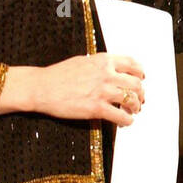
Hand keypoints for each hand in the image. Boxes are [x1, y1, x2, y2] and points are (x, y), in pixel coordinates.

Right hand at [0, 54, 145, 126]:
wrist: (41, 87)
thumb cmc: (58, 75)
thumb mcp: (83, 61)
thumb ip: (100, 65)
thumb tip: (112, 70)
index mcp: (103, 61)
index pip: (132, 64)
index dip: (140, 73)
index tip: (141, 79)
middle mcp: (106, 74)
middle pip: (136, 84)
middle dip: (140, 94)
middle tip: (139, 100)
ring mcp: (102, 91)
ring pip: (132, 100)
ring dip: (135, 107)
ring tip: (132, 111)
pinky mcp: (96, 108)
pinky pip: (121, 116)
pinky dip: (127, 120)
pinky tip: (125, 121)